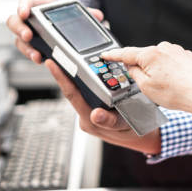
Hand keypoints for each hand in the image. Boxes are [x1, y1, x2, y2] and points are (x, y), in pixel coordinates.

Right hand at [6, 0, 103, 63]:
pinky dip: (32, 54)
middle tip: (29, 36)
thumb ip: (86, 14)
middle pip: (14, 22)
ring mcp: (28, 34)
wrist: (66, 29)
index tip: (25, 13)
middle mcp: (30, 20)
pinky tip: (40, 59)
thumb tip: (98, 15)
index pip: (26, 3)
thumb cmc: (67, 17)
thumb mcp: (77, 14)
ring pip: (19, 40)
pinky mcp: (32, 46)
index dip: (23, 6)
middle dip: (20, 29)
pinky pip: (27, 50)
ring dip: (26, 47)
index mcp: (39, 6)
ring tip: (36, 54)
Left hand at [46, 59, 161, 153]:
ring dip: (79, 75)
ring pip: (81, 90)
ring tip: (73, 58)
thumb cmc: (131, 130)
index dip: (60, 77)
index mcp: (88, 119)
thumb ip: (108, 121)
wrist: (139, 137)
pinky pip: (89, 92)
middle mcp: (85, 115)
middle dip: (66, 71)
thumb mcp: (124, 125)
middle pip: (73, 90)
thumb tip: (96, 114)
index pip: (71, 94)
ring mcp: (89, 112)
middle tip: (60, 53)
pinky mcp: (93, 108)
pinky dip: (90, 81)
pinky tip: (90, 71)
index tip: (51, 63)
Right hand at [102, 42, 191, 112]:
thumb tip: (131, 66)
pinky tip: (174, 82)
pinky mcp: (185, 55)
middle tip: (148, 85)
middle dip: (142, 68)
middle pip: (143, 56)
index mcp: (150, 54)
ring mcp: (175, 50)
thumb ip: (134, 73)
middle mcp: (163, 47)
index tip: (105, 54)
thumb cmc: (175, 93)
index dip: (113, 55)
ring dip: (157, 70)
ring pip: (158, 59)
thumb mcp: (145, 87)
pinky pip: (170, 60)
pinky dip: (169, 70)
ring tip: (166, 86)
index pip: (126, 53)